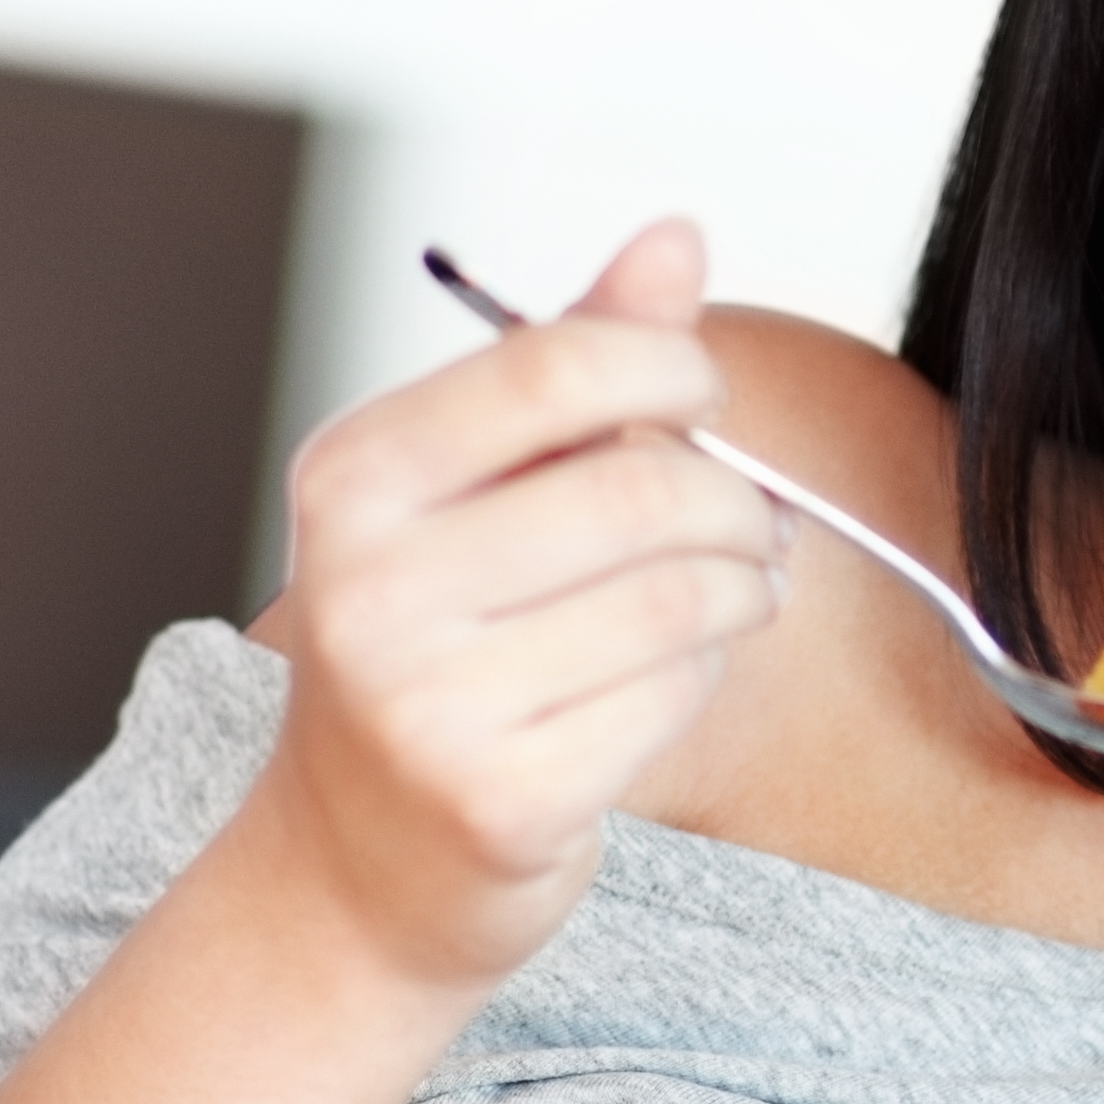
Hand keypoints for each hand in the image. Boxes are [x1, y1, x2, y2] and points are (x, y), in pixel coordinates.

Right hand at [252, 217, 788, 999]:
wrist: (356, 868)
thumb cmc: (433, 651)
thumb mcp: (472, 490)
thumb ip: (574, 363)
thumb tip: (676, 235)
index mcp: (354, 478)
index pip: (556, 368)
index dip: (671, 370)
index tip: (699, 397)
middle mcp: (370, 586)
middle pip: (643, 491)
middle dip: (733, 502)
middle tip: (749, 523)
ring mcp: (426, 704)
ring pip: (678, 598)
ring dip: (740, 589)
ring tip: (728, 593)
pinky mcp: (498, 801)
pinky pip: (671, 697)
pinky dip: (699, 680)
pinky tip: (667, 683)